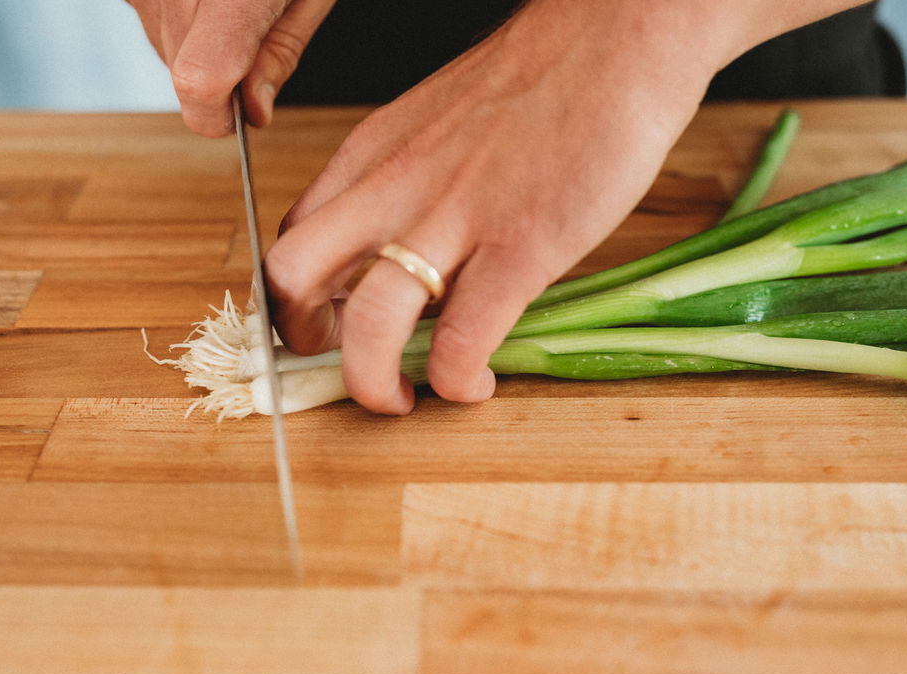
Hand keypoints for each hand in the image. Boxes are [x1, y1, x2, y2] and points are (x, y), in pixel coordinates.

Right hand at [125, 0, 334, 134]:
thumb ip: (281, 52)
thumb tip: (254, 112)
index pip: (202, 83)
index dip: (223, 115)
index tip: (246, 113)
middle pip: (183, 76)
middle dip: (221, 74)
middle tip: (255, 24)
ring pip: (166, 51)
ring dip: (198, 44)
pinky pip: (153, 20)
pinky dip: (180, 17)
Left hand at [265, 0, 730, 413]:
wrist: (615, 41)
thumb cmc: (535, 83)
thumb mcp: (435, 125)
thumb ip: (399, 185)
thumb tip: (390, 251)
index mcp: (370, 157)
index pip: (290, 239)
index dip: (292, 299)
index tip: (321, 326)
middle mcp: (393, 189)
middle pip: (294, 277)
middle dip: (301, 340)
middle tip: (338, 363)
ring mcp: (453, 221)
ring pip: (367, 323)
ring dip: (371, 383)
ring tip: (401, 399)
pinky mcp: (519, 250)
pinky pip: (463, 343)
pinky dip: (458, 382)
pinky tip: (477, 384)